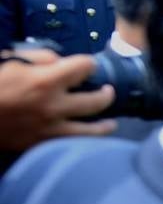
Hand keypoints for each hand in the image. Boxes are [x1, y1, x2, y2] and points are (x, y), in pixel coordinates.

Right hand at [0, 49, 115, 150]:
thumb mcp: (11, 60)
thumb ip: (40, 58)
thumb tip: (61, 62)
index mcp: (46, 80)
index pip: (85, 67)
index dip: (89, 64)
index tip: (88, 66)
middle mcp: (54, 106)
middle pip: (97, 100)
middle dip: (106, 93)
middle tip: (107, 91)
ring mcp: (50, 128)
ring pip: (92, 130)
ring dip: (105, 125)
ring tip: (110, 122)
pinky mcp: (41, 144)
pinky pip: (71, 144)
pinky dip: (83, 141)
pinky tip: (86, 138)